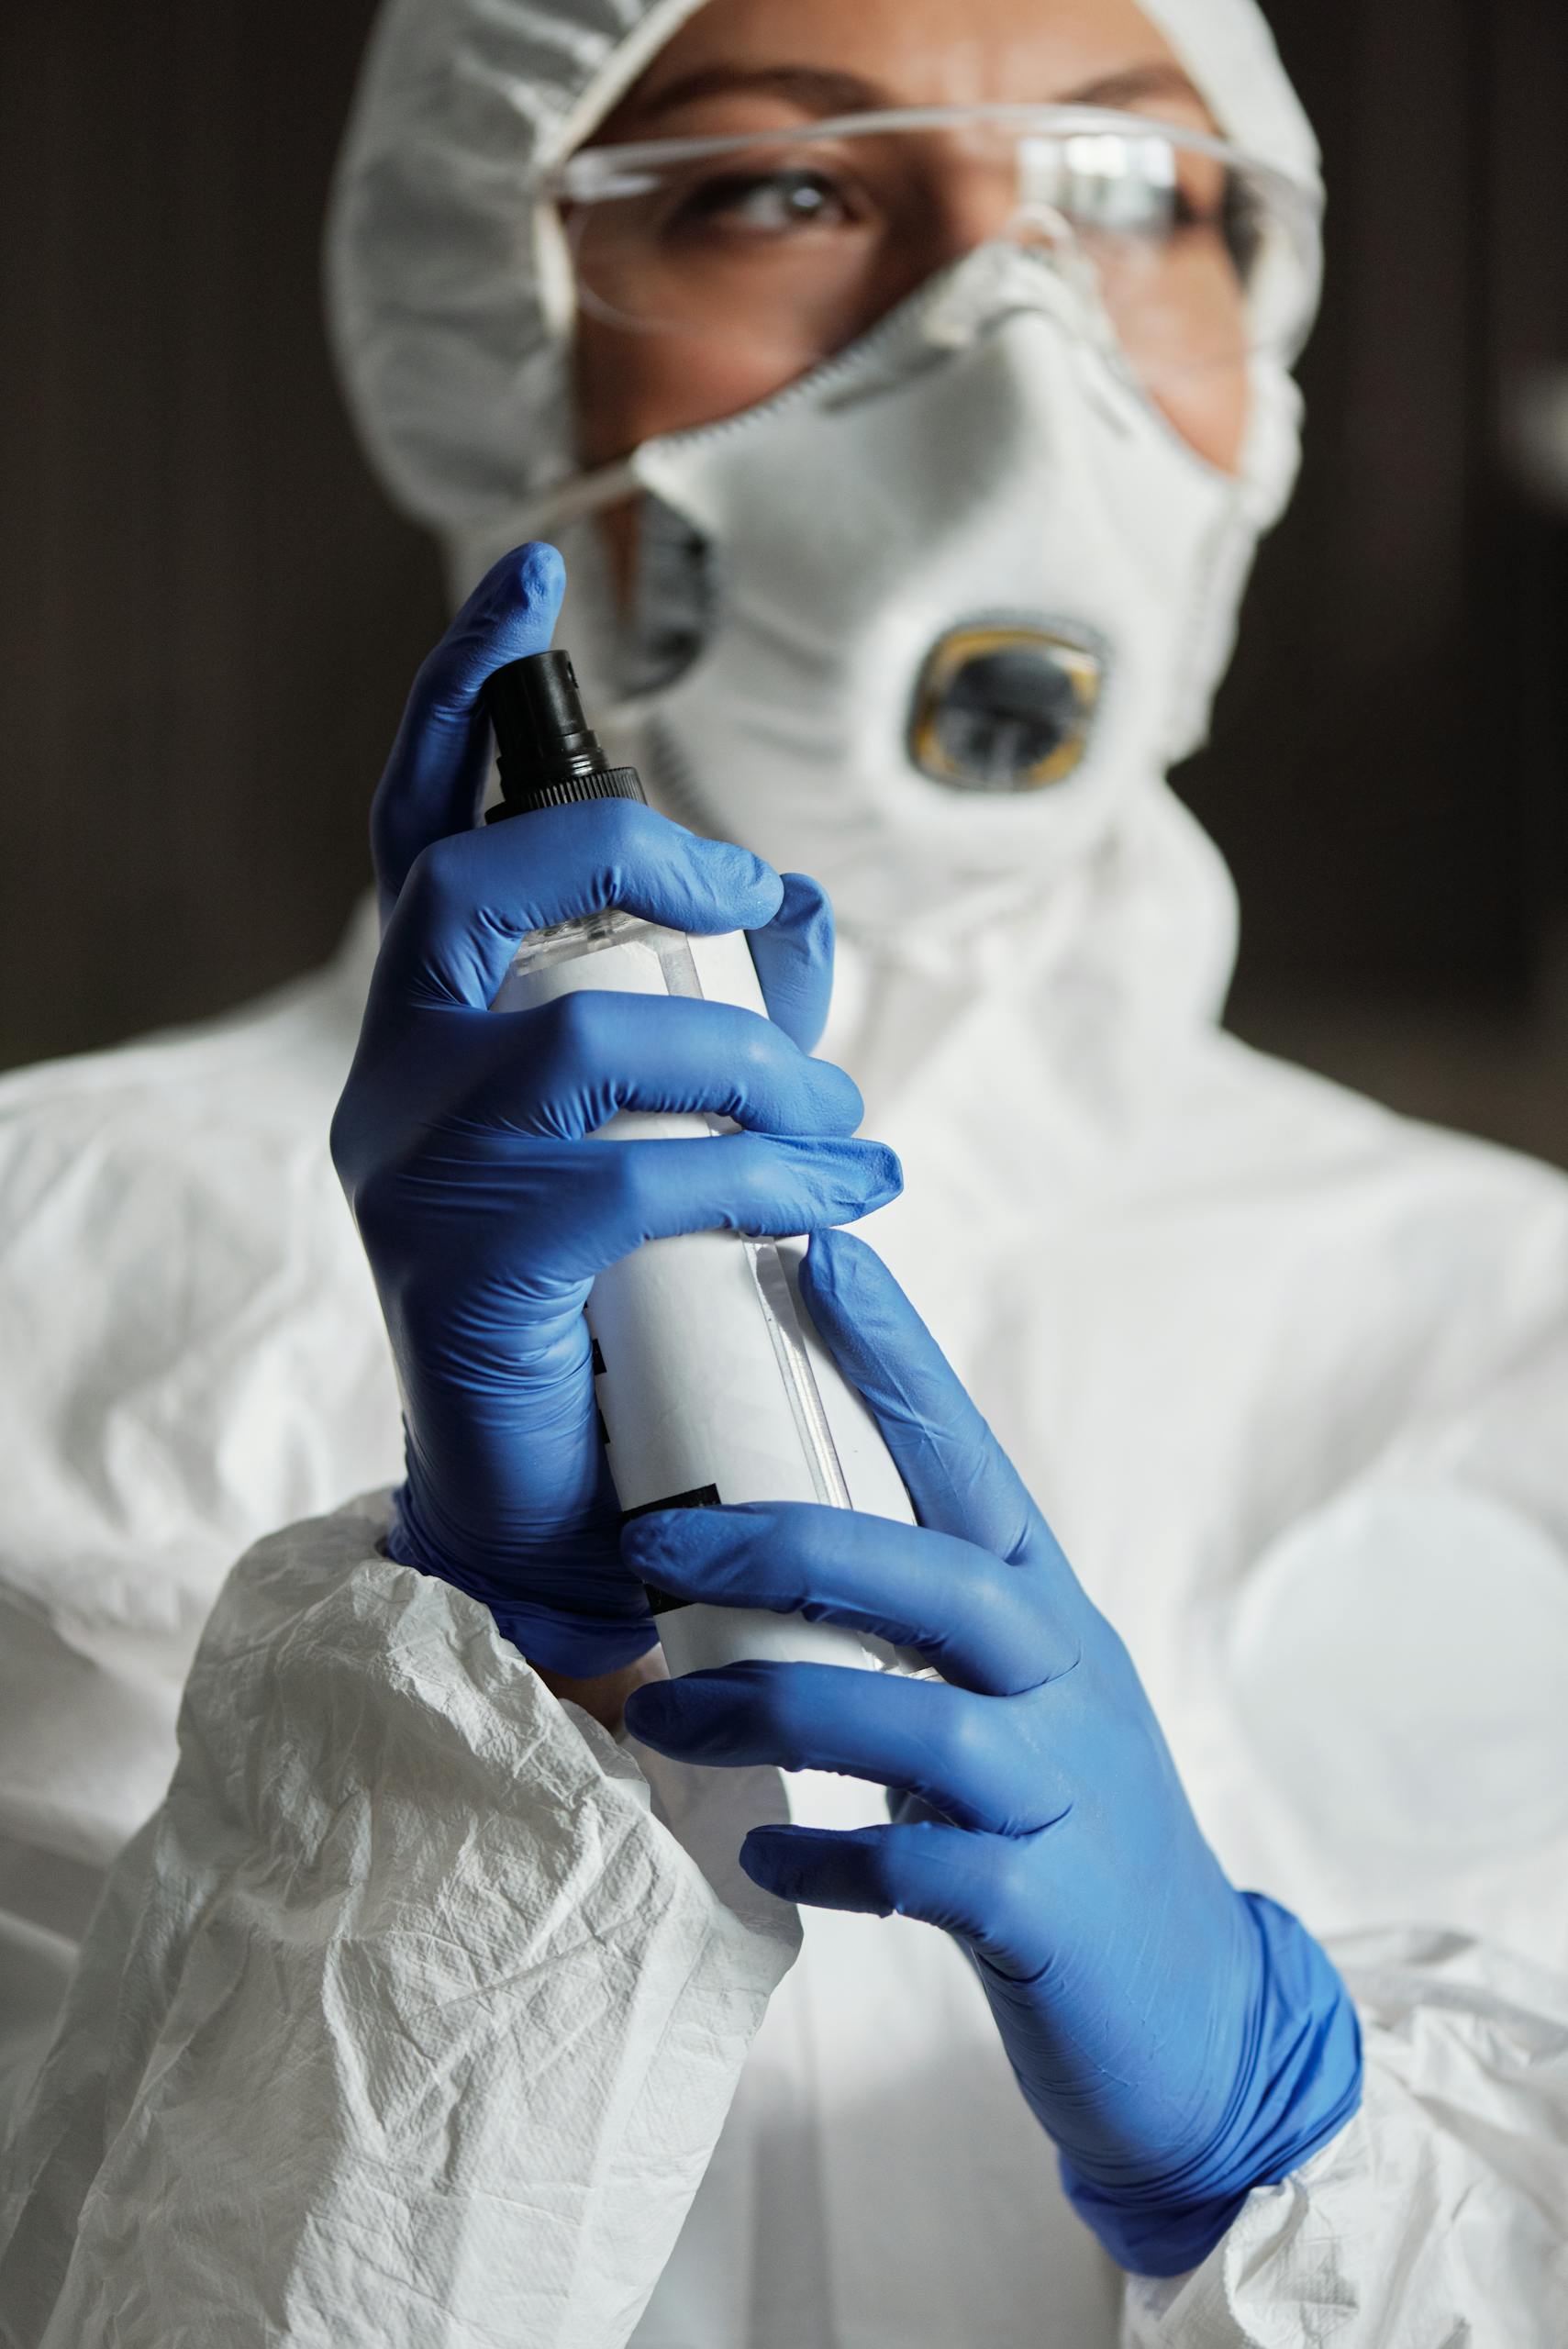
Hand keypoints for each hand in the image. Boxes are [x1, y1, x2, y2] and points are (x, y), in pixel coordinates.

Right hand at [331, 544, 900, 1674]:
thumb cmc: (607, 1299)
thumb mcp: (665, 1134)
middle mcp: (391, 1079)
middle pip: (474, 890)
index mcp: (427, 1031)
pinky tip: (844, 1195)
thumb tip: (808, 918)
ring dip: (750, 1061)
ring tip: (841, 1120)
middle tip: (753, 904)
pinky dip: (768, 1172)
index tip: (531, 582)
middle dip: (634, 857)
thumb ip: (723, 1022)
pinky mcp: (472, 1263)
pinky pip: (637, 1173)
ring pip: (583, 1039)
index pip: (419, 835)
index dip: (461, 702)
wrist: (545, 1500)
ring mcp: (414, 1172)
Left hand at [620, 1229, 1362, 2276]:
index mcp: (1044, 1607)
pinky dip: (834, 1857)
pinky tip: (762, 1853)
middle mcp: (1062, 1679)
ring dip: (772, 1710)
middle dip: (787, 1546)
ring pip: (917, 1720)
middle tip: (652, 1544)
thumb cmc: (1064, 1819)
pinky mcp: (1049, 1912)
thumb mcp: (1011, 1693)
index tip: (821, 1257)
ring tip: (659, 1718)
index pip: (970, 1457)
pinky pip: (925, 1872)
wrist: (1194, 2008)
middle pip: (934, 1576)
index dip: (900, 1358)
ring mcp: (1063, 1793)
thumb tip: (756, 1543)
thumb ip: (915, 1621)